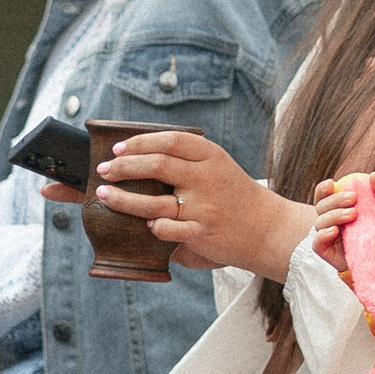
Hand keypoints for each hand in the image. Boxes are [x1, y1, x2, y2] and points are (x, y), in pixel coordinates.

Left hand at [94, 129, 313, 276]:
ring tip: (104, 195)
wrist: (270, 230)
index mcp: (212, 156)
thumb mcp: (219, 168)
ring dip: (122, 198)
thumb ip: (188, 163)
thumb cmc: (237, 197)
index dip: (140, 142)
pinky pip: (164, 229)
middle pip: (156, 165)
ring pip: (152, 201)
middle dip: (123, 167)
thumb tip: (138, 159)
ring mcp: (204, 207)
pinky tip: (145, 225)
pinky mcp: (201, 233)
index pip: (170, 140)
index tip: (118, 147)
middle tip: (104, 170)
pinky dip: (151, 226)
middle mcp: (207, 178)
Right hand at [312, 172, 374, 267]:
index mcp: (346, 208)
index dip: (323, 189)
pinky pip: (317, 244)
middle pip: (321, 207)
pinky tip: (335, 231)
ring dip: (333, 215)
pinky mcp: (332, 255)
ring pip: (319, 223)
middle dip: (335, 199)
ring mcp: (334, 239)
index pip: (326, 196)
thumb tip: (372, 176)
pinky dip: (322, 235)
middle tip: (353, 198)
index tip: (332, 183)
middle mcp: (336, 222)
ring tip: (353, 215)